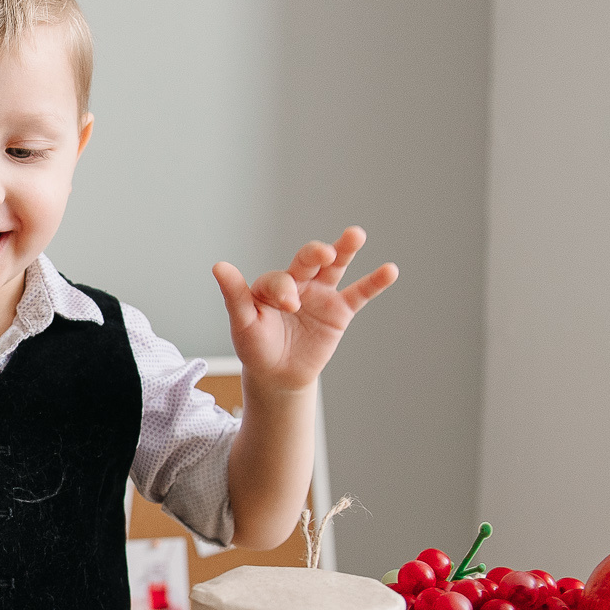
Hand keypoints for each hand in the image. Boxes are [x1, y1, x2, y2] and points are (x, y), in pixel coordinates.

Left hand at [214, 227, 396, 394]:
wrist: (278, 375)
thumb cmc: (256, 348)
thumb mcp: (243, 323)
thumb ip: (235, 295)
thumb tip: (218, 266)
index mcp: (271, 284)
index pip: (280, 278)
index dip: (285, 290)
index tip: (289, 305)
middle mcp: (297, 283)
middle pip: (308, 260)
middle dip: (316, 253)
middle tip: (323, 254)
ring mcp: (320, 295)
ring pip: (335, 267)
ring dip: (345, 249)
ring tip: (356, 234)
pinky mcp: (340, 311)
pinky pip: (359, 294)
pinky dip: (375, 282)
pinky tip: (390, 270)